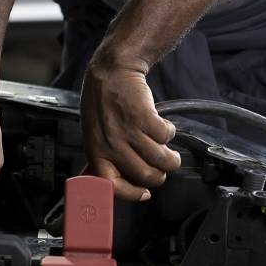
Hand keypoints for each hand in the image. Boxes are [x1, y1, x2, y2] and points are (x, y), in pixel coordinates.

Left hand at [80, 63, 180, 200]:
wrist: (111, 71)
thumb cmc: (102, 102)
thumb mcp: (94, 133)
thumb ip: (106, 155)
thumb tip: (122, 180)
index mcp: (96, 151)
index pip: (112, 185)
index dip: (132, 194)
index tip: (144, 194)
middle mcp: (111, 144)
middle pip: (145, 176)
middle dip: (159, 176)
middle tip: (161, 169)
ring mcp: (128, 131)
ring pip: (161, 160)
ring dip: (171, 158)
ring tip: (169, 153)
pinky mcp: (144, 117)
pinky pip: (166, 136)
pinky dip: (170, 133)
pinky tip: (163, 128)